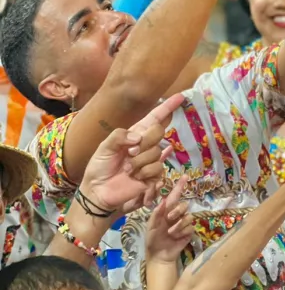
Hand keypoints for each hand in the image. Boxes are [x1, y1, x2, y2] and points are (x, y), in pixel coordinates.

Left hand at [79, 94, 183, 213]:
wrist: (98, 192)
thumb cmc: (99, 168)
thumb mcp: (104, 147)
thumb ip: (119, 136)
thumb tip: (138, 138)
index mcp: (135, 134)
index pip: (155, 117)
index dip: (167, 107)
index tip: (181, 97)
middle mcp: (145, 145)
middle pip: (158, 132)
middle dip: (145, 142)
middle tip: (130, 153)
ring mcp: (150, 160)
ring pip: (157, 153)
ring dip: (139, 162)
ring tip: (127, 170)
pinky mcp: (153, 176)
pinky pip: (157, 169)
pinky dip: (144, 173)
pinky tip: (135, 178)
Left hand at [146, 176, 193, 262]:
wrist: (158, 256)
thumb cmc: (152, 239)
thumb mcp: (150, 226)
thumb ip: (157, 213)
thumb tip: (164, 201)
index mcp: (166, 211)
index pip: (175, 195)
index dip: (180, 185)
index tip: (185, 176)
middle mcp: (176, 215)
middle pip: (183, 205)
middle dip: (177, 211)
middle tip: (169, 219)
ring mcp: (183, 223)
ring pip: (187, 215)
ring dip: (178, 224)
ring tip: (170, 232)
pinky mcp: (188, 231)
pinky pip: (189, 226)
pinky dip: (182, 231)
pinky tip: (175, 237)